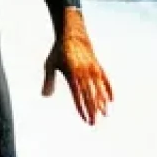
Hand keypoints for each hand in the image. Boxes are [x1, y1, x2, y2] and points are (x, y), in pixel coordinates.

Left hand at [42, 7, 112, 124]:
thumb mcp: (50, 64)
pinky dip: (108, 89)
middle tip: (94, 123)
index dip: (82, 109)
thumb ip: (48, 81)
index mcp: (72, 73)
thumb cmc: (59, 50)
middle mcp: (84, 72)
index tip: (85, 119)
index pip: (78, 96)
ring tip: (105, 114)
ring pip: (99, 89)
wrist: (72, 33)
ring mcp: (93, 68)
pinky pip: (105, 79)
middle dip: (93, 110)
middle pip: (90, 95)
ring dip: (102, 102)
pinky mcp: (97, 65)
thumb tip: (45, 96)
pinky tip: (111, 100)